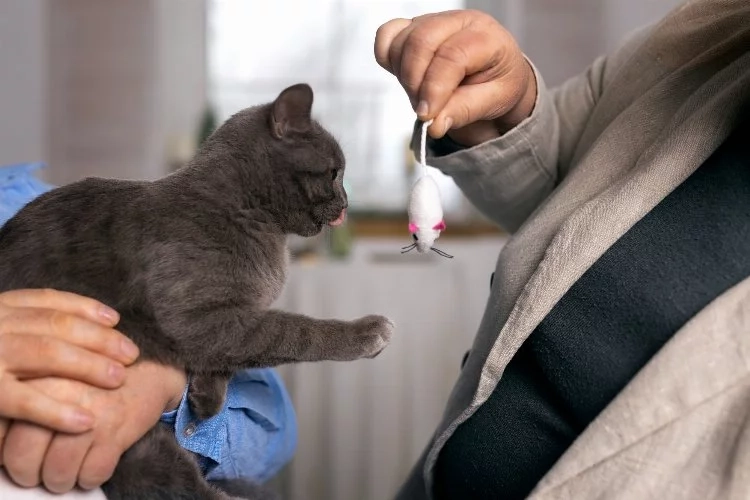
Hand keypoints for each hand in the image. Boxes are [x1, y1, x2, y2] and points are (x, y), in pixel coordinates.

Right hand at [0, 289, 138, 430]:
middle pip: (57, 326)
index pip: (47, 301)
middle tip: (131, 354)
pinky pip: (25, 401)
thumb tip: (84, 326)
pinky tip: (87, 420)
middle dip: (100, 339)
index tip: (115, 319)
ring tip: (119, 379)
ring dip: (90, 366)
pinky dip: (58, 411)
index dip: (85, 309)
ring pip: (49, 353)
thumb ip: (22, 327)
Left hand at [2, 361, 186, 492]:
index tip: (18, 455)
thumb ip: (24, 401)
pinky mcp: (115, 431)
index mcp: (38, 377)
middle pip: (23, 456)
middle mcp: (60, 392)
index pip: (1, 431)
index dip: (5, 452)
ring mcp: (89, 413)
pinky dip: (91, 477)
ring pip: (56, 472)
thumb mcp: (54, 381)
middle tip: (37, 472)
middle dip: (29, 474)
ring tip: (66, 473)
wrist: (149, 374)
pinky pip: (91, 474)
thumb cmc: (95, 384)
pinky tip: (93, 465)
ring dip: (61, 480)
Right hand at [374, 9, 536, 144]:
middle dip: (415, 83)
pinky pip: (387, 35)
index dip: (434, 89)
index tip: (427, 116)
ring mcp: (433, 21)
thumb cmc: (498, 84)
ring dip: (403, 76)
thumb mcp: (494, 102)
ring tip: (421, 97)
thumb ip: (464, 112)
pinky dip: (388, 58)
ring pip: (401, 41)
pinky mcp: (413, 27)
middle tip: (424, 111)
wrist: (495, 75)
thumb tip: (434, 125)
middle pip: (421, 42)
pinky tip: (404, 76)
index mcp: (486, 36)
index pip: (452, 56)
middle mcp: (458, 21)